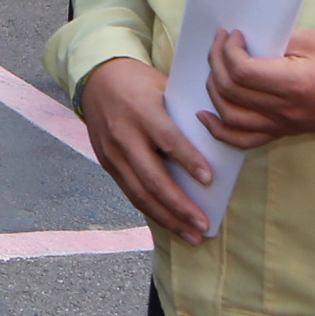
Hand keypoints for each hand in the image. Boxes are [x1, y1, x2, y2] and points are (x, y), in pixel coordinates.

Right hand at [77, 57, 212, 245]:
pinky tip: (171, 224)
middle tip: (203, 224)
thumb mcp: (164, 89)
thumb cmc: (141, 84)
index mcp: (142, 111)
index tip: (209, 180)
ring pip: (140, 193)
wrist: (97, 80)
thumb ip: (184, 115)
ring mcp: (112, 154)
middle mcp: (124, 135)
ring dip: (168, 218)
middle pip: (153, 177)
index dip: (189, 160)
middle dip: (180, 205)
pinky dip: (153, 212)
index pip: (168, 140)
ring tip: (192, 235)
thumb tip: (217, 144)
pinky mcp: (107, 165)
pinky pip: (131, 194)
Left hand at [198, 30, 314, 149]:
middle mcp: (284, 110)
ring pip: (231, 117)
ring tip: (215, 70)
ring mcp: (284, 124)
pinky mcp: (285, 131)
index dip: (228, 51)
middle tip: (220, 45)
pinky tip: (206, 116)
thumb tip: (247, 43)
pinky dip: (220, 130)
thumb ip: (276, 42)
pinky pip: (245, 139)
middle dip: (216, 64)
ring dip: (214, 92)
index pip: (241, 72)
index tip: (232, 35)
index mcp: (293, 84)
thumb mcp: (314, 40)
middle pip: (231, 92)